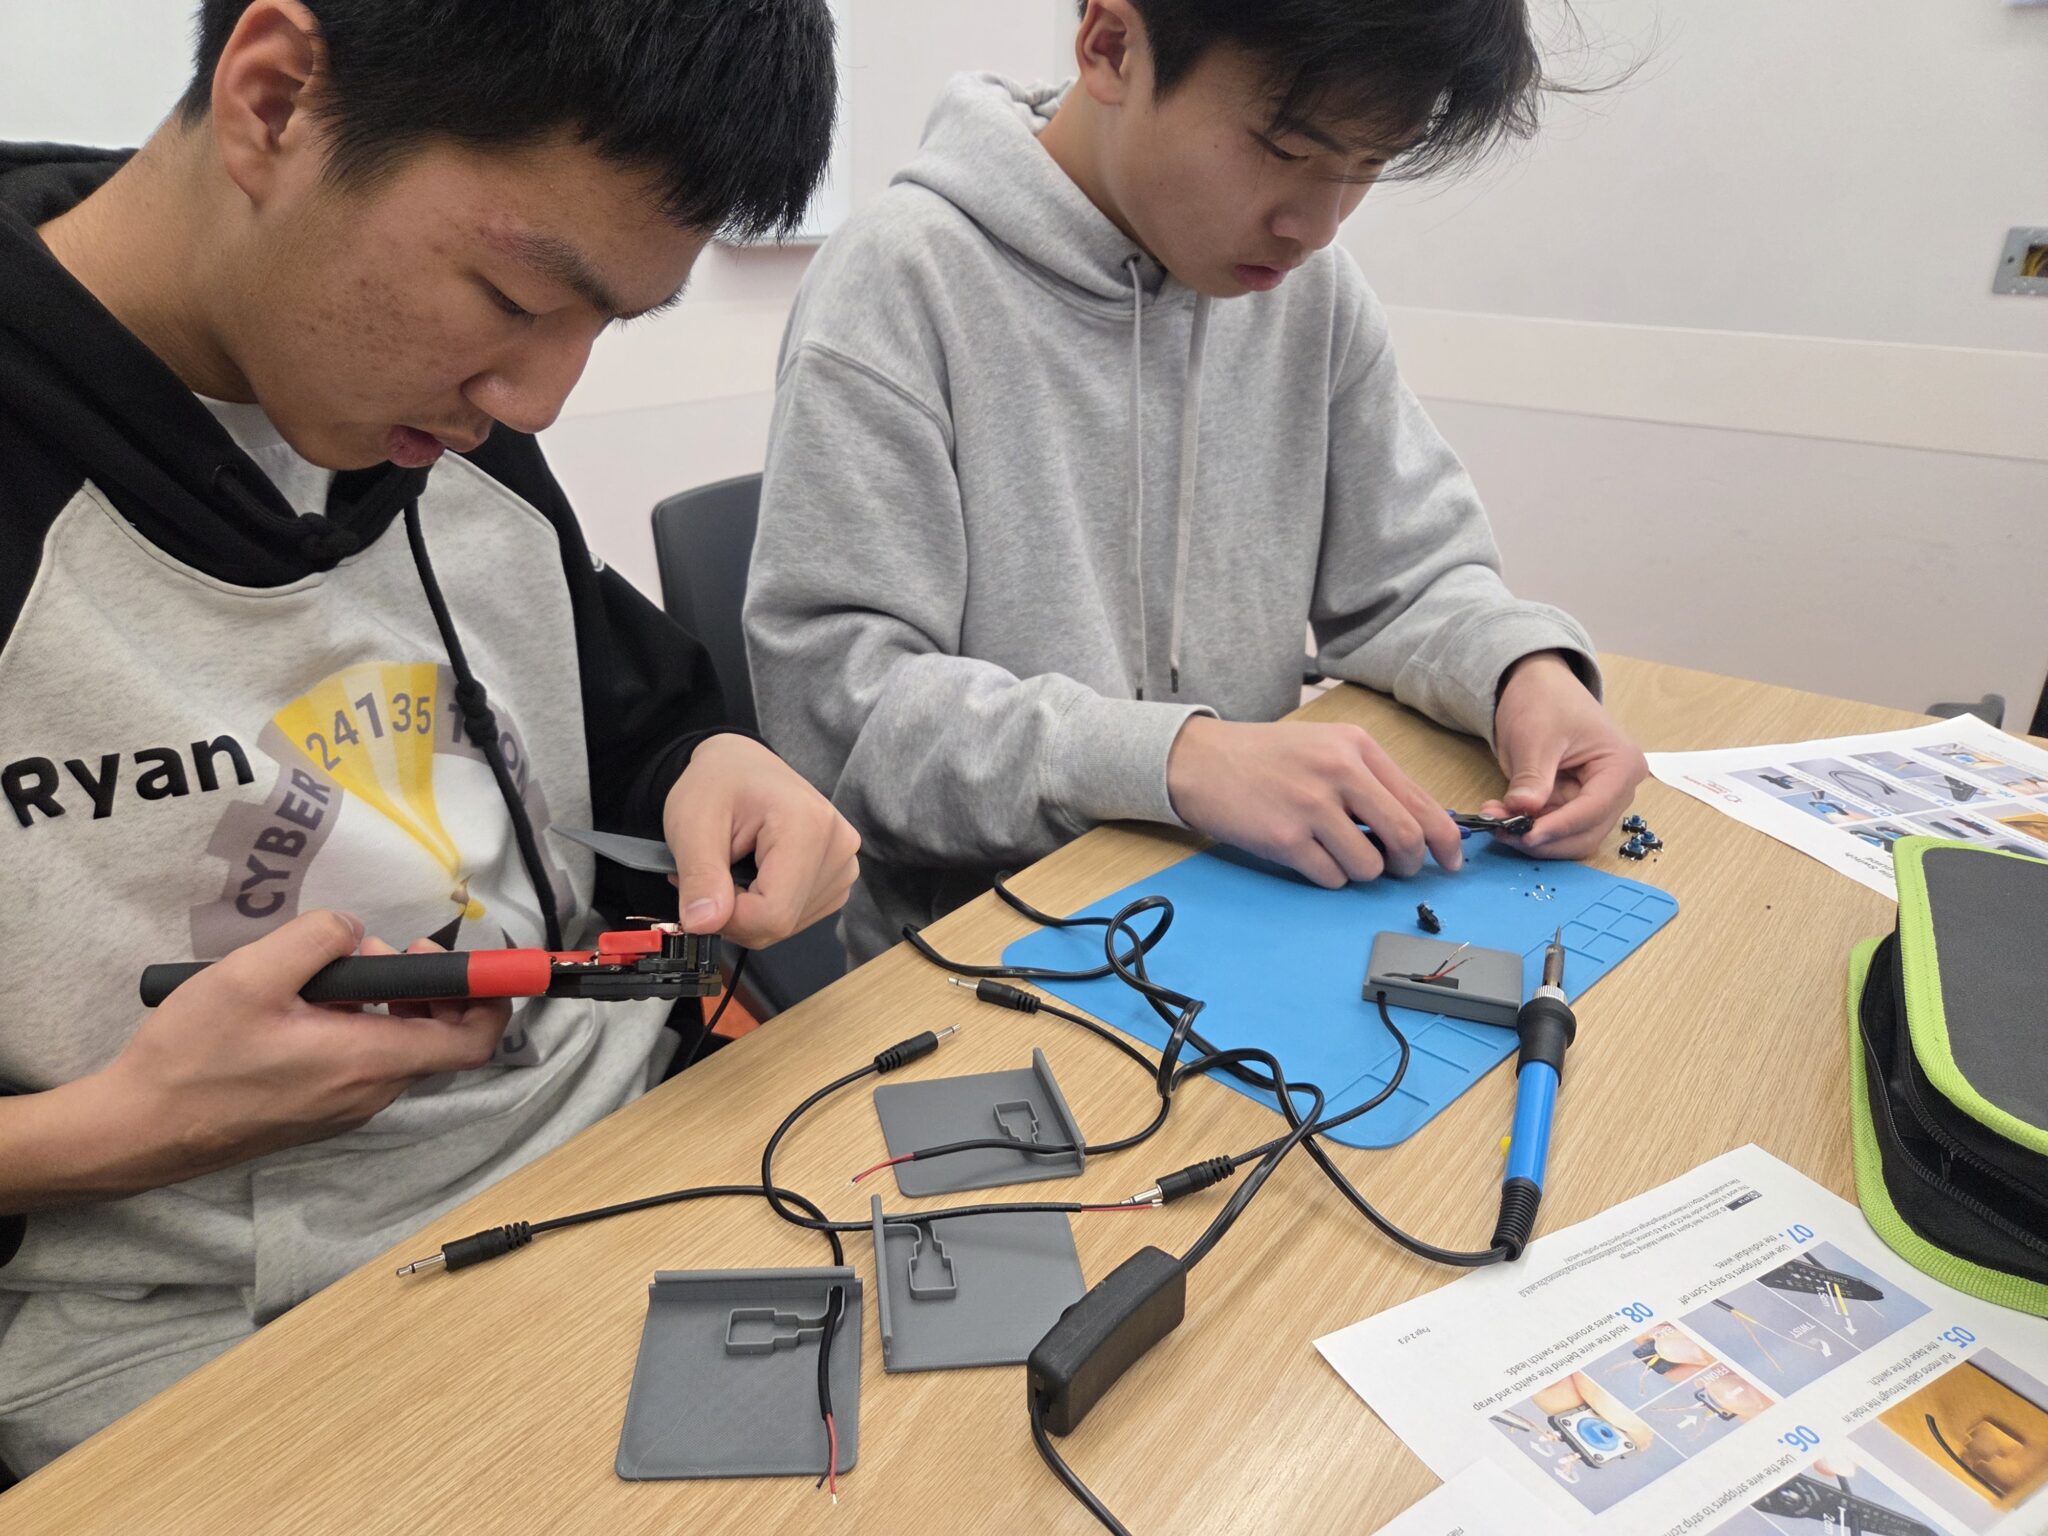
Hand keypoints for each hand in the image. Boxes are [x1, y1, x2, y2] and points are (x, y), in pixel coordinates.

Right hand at [89, 913, 512, 1191]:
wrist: (138, 1130)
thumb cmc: (191, 1058)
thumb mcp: (252, 974)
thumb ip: (318, 939)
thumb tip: (356, 933)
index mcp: (368, 1062)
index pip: (471, 1041)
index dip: (491, 998)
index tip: (474, 960)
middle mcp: (369, 1093)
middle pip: (439, 1039)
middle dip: (429, 987)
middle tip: (385, 952)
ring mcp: (346, 1110)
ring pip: (399, 1048)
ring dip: (390, 1004)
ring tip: (336, 972)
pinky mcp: (319, 1114)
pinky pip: (366, 1065)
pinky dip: (362, 1027)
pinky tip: (311, 1005)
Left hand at [663, 734, 860, 948]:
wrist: (740, 765)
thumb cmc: (717, 784)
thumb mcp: (691, 823)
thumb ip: (699, 875)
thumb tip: (702, 925)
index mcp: (809, 825)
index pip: (773, 913)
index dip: (728, 918)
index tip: (700, 892)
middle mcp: (839, 846)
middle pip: (782, 922)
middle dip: (735, 914)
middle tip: (710, 876)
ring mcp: (845, 864)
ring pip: (788, 925)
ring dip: (750, 912)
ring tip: (731, 870)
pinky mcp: (839, 877)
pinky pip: (798, 917)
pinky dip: (767, 908)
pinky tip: (755, 876)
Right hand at [1166, 717, 1463, 886]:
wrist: (1202, 761)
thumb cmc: (1267, 758)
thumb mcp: (1327, 748)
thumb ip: (1372, 781)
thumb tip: (1420, 828)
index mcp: (1357, 747)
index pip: (1421, 801)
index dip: (1445, 840)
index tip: (1450, 860)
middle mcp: (1339, 772)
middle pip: (1406, 837)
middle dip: (1409, 865)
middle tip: (1398, 869)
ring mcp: (1311, 806)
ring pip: (1369, 865)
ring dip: (1361, 871)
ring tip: (1336, 852)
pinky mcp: (1285, 838)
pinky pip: (1332, 878)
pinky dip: (1329, 876)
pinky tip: (1309, 855)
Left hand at [1483, 654, 1647, 857]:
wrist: (1536, 686)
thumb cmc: (1545, 700)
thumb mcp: (1536, 736)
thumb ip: (1532, 777)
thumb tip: (1523, 810)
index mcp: (1621, 766)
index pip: (1594, 810)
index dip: (1559, 827)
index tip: (1525, 837)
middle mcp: (1617, 789)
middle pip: (1585, 833)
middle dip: (1543, 837)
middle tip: (1501, 830)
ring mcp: (1597, 799)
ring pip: (1569, 837)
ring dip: (1532, 836)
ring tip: (1496, 820)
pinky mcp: (1574, 803)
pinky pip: (1554, 827)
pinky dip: (1529, 827)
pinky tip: (1503, 815)